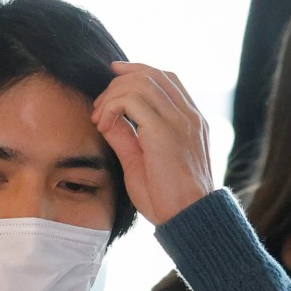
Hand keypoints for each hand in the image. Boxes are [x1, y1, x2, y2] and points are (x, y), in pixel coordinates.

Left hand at [91, 62, 213, 225]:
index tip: (112, 78)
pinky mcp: (164, 130)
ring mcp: (179, 120)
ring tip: (100, 119)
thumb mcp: (142, 163)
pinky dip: (111, 107)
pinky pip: (131, 99)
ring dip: (112, 95)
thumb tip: (108, 119)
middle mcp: (189, 115)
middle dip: (117, 84)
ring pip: (139, 81)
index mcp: (191, 121)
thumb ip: (127, 137)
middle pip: (150, 74)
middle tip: (99, 110)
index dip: (136, 71)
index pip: (165, 78)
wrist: (188, 219)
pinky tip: (103, 126)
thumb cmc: (168, 200)